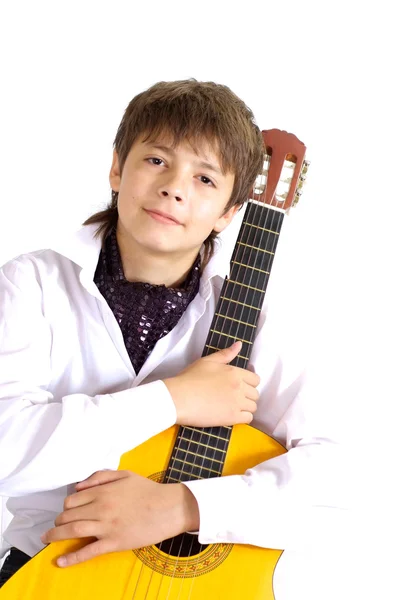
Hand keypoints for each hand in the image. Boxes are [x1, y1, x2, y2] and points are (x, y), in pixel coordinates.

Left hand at [41, 469, 199, 566]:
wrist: (168, 507)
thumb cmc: (147, 490)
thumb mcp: (124, 475)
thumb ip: (99, 477)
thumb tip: (78, 486)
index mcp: (103, 492)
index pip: (72, 500)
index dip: (66, 506)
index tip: (66, 511)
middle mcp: (101, 508)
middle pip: (69, 515)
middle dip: (59, 521)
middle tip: (57, 526)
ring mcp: (106, 526)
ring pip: (73, 530)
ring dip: (56, 536)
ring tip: (47, 540)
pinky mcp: (114, 542)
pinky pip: (88, 551)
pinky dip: (72, 558)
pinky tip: (60, 562)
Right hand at [164, 341, 259, 426]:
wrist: (179, 398)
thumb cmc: (190, 378)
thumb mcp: (207, 361)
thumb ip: (226, 354)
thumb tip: (239, 345)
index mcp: (235, 372)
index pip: (255, 379)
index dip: (249, 383)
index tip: (240, 386)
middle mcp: (239, 387)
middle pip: (255, 394)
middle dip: (248, 395)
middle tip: (235, 397)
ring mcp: (237, 403)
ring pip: (253, 407)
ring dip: (246, 407)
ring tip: (233, 406)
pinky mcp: (232, 417)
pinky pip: (248, 418)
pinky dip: (243, 417)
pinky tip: (232, 414)